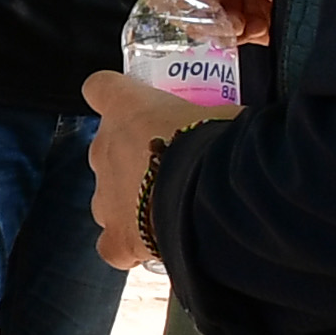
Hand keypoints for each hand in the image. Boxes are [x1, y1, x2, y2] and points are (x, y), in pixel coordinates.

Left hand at [86, 67, 213, 272]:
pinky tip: (157, 245)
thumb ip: (212, 117)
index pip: (100, 87)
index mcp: (125, 107)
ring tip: (173, 208)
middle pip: (109, 148)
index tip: (135, 107)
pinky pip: (115, 244)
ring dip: (133, 200)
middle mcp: (104, 149)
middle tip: (175, 167)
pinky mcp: (117, 237)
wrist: (214, 195)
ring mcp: (104, 196)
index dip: (116, 97)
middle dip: (135, 157)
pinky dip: (130, 246)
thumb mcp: (223, 115)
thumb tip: (235, 125)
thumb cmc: (221, 143)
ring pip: (110, 196)